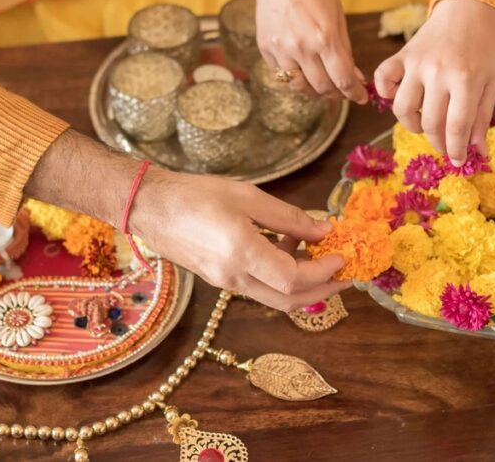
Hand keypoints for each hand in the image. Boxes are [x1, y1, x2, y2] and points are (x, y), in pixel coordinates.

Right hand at [27, 131, 347, 310]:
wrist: (147, 206)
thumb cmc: (194, 193)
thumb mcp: (247, 196)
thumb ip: (287, 216)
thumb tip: (323, 230)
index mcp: (242, 253)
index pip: (294, 279)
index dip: (324, 271)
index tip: (342, 255)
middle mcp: (235, 277)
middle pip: (290, 301)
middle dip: (324, 291)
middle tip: (346, 275)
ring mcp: (225, 283)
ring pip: (275, 299)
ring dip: (304, 287)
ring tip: (322, 261)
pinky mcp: (219, 280)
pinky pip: (259, 288)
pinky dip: (282, 278)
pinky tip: (289, 251)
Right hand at [247, 0, 368, 103]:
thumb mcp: (336, 15)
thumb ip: (344, 49)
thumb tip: (353, 77)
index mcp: (324, 37)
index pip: (343, 79)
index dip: (355, 93)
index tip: (361, 97)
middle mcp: (301, 49)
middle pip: (323, 88)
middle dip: (337, 93)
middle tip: (344, 90)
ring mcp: (280, 51)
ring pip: (300, 87)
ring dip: (315, 91)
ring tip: (324, 85)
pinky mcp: (266, 50)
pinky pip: (283, 75)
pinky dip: (296, 77)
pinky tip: (304, 69)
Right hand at [373, 0, 494, 163]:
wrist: (470, 7)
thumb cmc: (485, 45)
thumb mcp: (492, 80)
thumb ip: (482, 116)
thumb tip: (478, 151)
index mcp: (466, 80)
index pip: (456, 127)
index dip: (456, 150)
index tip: (458, 162)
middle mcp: (438, 73)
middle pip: (429, 122)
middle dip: (437, 142)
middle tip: (444, 146)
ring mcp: (416, 64)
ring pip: (401, 108)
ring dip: (411, 124)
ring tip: (424, 123)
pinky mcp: (401, 55)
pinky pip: (383, 79)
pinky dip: (385, 93)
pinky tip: (398, 97)